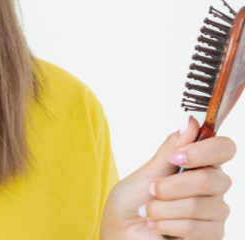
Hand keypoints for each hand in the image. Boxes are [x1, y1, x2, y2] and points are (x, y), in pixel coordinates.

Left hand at [100, 115, 234, 239]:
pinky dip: (168, 225)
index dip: (203, 151)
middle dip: (171, 186)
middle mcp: (215, 188)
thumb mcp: (148, 170)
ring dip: (163, 209)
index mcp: (201, 164)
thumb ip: (171, 148)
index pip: (225, 148)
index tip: (175, 157)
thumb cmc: (133, 200)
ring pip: (199, 206)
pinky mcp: (212, 237)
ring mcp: (216, 214)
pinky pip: (197, 229)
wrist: (121, 231)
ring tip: (149, 213)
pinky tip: (157, 227)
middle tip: (151, 190)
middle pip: (210, 179)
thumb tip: (190, 120)